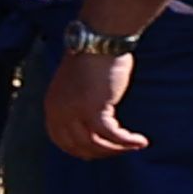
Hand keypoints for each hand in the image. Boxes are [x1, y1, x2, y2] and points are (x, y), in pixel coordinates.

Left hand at [44, 41, 147, 159]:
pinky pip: (111, 136)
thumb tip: (92, 120)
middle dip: (100, 152)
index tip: (98, 152)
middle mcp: (59, 112)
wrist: (98, 40)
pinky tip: (140, 141)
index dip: (80, 149)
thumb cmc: (93, 57)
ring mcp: (74, 112)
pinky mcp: (94, 110)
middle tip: (120, 151)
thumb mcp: (77, 84)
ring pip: (95, 144)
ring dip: (117, 149)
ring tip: (134, 146)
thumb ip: (77, 102)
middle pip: (77, 146)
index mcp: (52, 105)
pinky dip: (126, 142)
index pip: (61, 139)